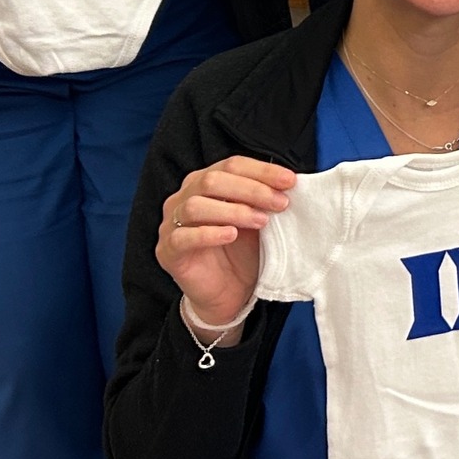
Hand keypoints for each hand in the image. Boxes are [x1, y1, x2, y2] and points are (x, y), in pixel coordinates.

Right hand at [158, 155, 296, 345]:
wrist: (228, 293)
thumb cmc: (242, 251)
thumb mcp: (257, 219)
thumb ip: (264, 199)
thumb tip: (289, 182)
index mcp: (205, 182)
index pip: (232, 165)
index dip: (262, 171)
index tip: (290, 181)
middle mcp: (184, 197)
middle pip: (212, 180)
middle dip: (252, 189)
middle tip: (280, 203)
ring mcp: (172, 223)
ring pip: (196, 206)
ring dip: (233, 210)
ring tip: (261, 221)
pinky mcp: (168, 250)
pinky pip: (183, 237)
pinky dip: (209, 233)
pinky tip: (232, 235)